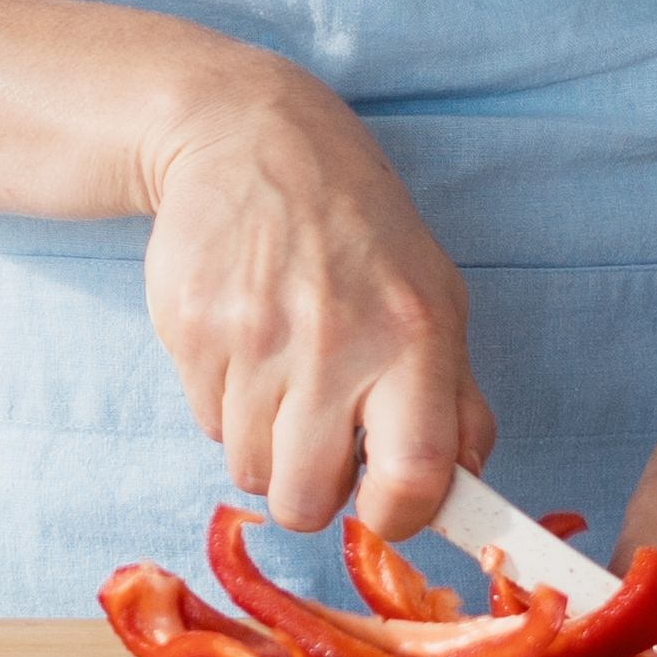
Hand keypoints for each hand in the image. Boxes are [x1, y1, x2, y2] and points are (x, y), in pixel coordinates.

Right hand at [135, 57, 488, 540]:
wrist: (252, 140)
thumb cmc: (359, 232)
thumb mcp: (436, 298)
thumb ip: (457, 402)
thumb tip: (465, 494)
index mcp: (414, 336)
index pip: (415, 477)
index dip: (398, 516)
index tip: (386, 505)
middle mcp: (335, 340)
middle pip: (307, 500)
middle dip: (310, 490)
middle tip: (318, 441)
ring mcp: (254, 335)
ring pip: (248, 468)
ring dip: (264, 443)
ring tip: (281, 374)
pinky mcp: (190, 328)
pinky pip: (205, 422)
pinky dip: (225, 403)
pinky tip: (244, 341)